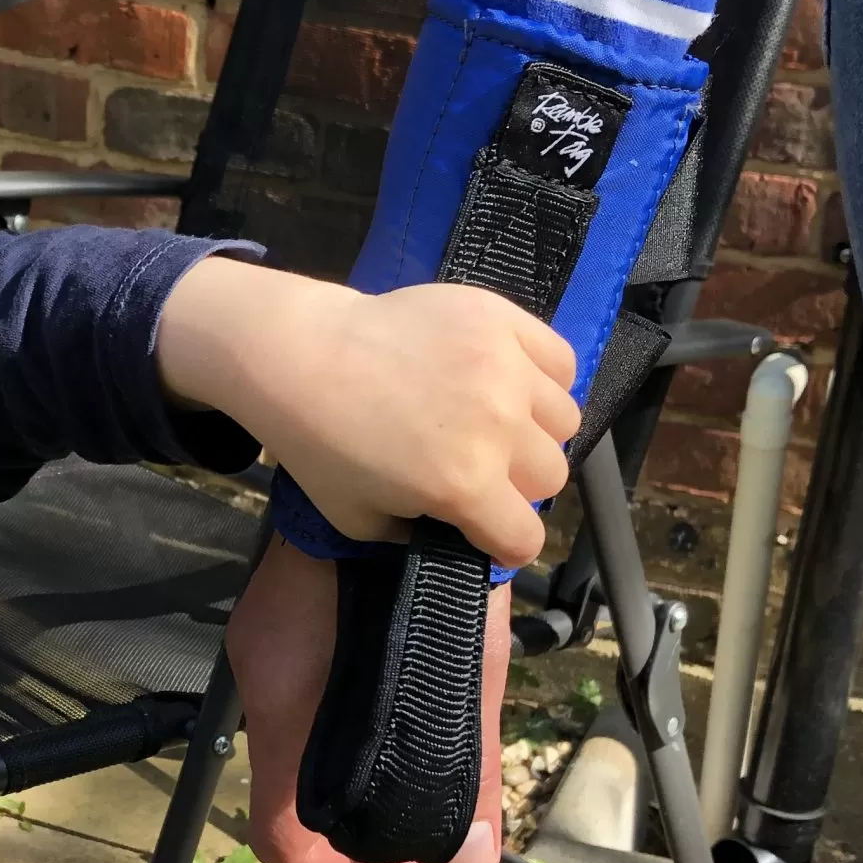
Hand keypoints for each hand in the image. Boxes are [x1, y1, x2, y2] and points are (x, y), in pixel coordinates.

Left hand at [159, 260, 577, 567]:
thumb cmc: (319, 443)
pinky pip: (559, 359)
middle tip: (480, 469)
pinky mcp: (501, 319)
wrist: (298, 354)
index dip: (505, 543)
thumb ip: (419, 538)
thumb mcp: (360, 520)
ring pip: (564, 419)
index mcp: (464, 484)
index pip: (526, 538)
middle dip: (518, 486)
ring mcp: (505, 367)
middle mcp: (498, 427)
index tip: (486, 531)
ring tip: (496, 421)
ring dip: (536, 431)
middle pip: (550, 477)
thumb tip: (458, 535)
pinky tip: (511, 381)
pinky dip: (545, 377)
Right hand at [227, 534, 508, 862]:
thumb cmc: (431, 558)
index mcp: (289, 700)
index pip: (284, 834)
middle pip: (295, 812)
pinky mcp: (296, 640)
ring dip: (366, 821)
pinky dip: (356, 772)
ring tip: (432, 851)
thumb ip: (467, 761)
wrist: (395, 447)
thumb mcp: (465, 665)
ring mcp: (275, 659)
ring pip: (306, 773)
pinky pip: (315, 729)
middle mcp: (269, 686)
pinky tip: (407, 779)